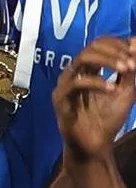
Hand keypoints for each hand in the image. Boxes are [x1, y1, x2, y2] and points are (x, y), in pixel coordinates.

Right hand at [54, 37, 135, 162]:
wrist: (96, 144)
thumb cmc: (108, 118)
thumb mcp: (127, 89)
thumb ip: (131, 68)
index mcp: (89, 69)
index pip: (101, 44)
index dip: (120, 43)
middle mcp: (75, 73)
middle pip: (92, 46)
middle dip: (116, 50)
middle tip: (133, 61)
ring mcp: (65, 84)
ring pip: (83, 58)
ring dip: (108, 60)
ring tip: (127, 69)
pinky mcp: (59, 98)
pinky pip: (77, 82)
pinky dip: (98, 82)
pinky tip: (112, 89)